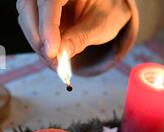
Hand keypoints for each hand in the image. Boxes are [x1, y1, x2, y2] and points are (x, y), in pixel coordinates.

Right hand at [16, 0, 130, 66]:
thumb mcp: (99, 27)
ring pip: (25, 15)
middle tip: (52, 61)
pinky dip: (38, 41)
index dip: (47, 26)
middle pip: (29, 6)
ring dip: (36, 42)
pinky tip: (51, 55)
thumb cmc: (107, 13)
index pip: (50, 0)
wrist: (108, 8)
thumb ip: (80, 39)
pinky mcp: (38, 7)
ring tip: (54, 62)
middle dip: (38, 37)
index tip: (51, 51)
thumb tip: (61, 54)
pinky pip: (29, 23)